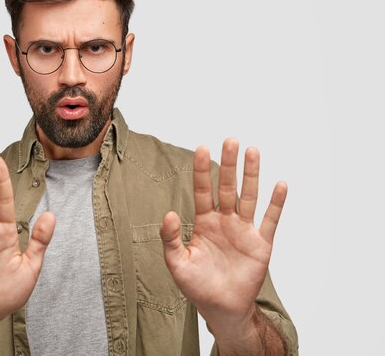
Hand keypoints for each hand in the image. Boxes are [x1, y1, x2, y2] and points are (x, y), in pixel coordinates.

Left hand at [160, 139, 286, 335]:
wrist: (221, 308)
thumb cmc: (197, 286)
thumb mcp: (177, 262)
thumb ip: (170, 238)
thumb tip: (169, 214)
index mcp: (204, 223)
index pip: (202, 190)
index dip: (202, 170)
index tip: (202, 148)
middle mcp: (225, 221)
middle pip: (227, 187)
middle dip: (228, 164)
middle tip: (230, 140)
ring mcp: (244, 230)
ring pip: (249, 196)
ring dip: (251, 175)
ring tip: (252, 151)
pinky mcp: (261, 244)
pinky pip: (270, 220)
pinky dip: (276, 203)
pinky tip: (280, 184)